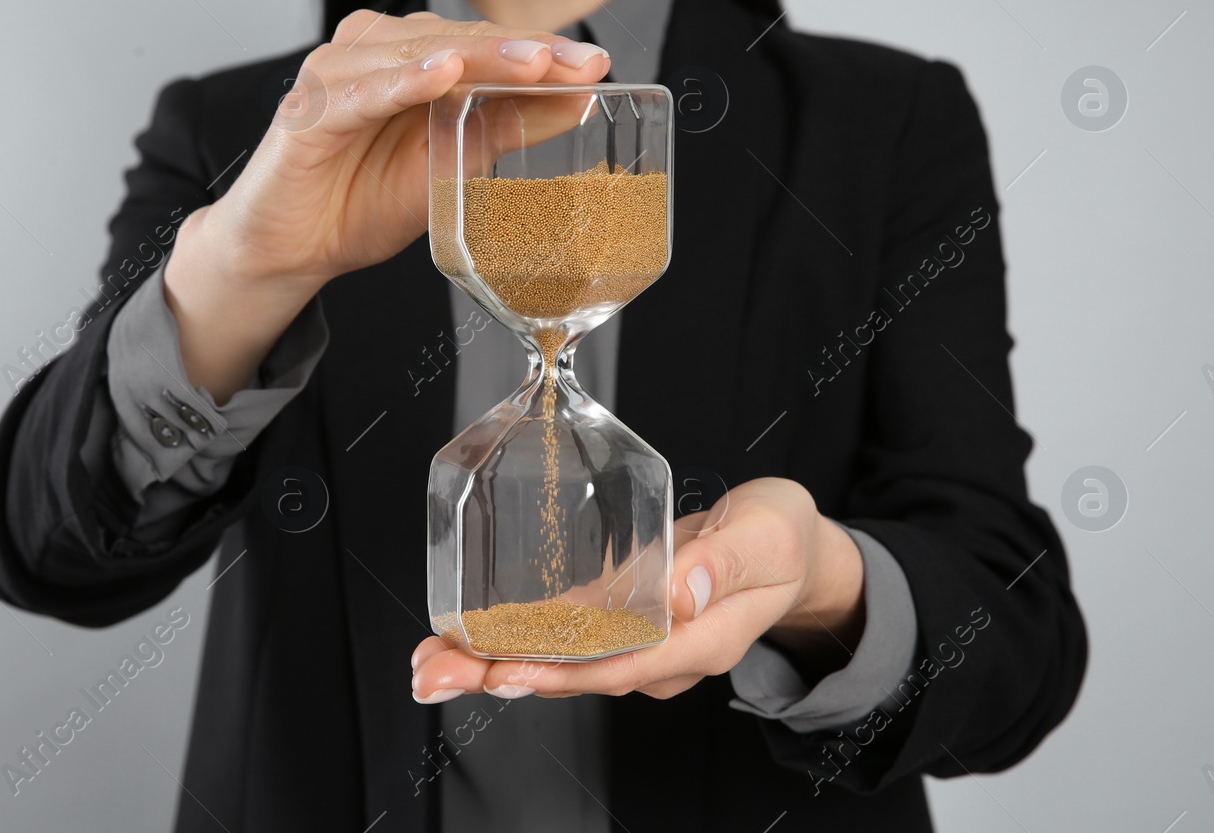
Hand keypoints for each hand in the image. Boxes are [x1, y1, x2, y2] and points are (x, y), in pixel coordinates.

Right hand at [164, 10, 610, 398]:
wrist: (291, 248)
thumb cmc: (364, 199)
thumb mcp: (454, 164)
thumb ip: (508, 126)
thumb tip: (579, 99)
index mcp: (412, 54)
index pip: (487, 44)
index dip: (543, 52)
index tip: (598, 65)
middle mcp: (375, 48)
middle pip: (460, 40)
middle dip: (524, 50)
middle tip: (578, 61)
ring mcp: (339, 72)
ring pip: (419, 55)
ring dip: (477, 57)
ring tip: (531, 63)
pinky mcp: (309, 108)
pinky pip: (362, 91)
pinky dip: (402, 82)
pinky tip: (440, 76)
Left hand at [409, 478, 867, 702]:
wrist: (784, 548)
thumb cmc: (780, 539)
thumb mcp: (767, 537)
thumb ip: (723, 563)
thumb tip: (676, 593)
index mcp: (700, 640)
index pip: (624, 666)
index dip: (562, 672)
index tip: (506, 673)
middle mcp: (659, 652)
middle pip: (574, 673)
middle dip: (500, 677)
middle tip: (434, 674)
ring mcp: (633, 639)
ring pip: (557, 659)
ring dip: (489, 662)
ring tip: (430, 662)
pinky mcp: (614, 617)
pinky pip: (558, 636)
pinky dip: (510, 637)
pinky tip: (463, 638)